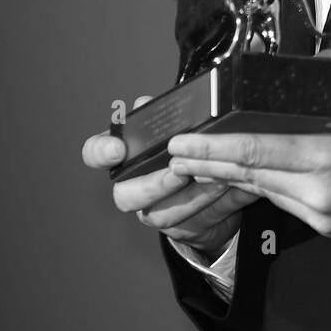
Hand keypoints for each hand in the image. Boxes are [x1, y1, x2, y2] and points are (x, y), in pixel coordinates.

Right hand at [81, 99, 257, 258]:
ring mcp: (155, 211)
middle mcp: (133, 186)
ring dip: (193, 196)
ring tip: (218, 178)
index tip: (116, 149)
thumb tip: (144, 102)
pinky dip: (218, 204)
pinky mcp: (184, 228)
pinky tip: (234, 188)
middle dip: (154, 184)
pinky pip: (197, 222)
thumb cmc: (190, 144)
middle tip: (178, 171)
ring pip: (162, 214)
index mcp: (127, 154)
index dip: (101, 152)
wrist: (214, 184)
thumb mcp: (180, 122)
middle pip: (125, 196)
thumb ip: (162, 113)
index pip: (96, 153)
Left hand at [167, 56, 330, 238]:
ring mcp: (324, 215)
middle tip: (177, 155)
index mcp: (330, 155)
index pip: (256, 153)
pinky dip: (268, 187)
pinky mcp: (330, 228)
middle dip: (209, 165)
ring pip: (265, 192)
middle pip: (250, 177)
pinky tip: (254, 175)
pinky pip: (288, 204)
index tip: (182, 145)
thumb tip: (302, 63)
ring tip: (206, 162)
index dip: (212, 151)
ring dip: (234, 177)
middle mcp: (321, 190)